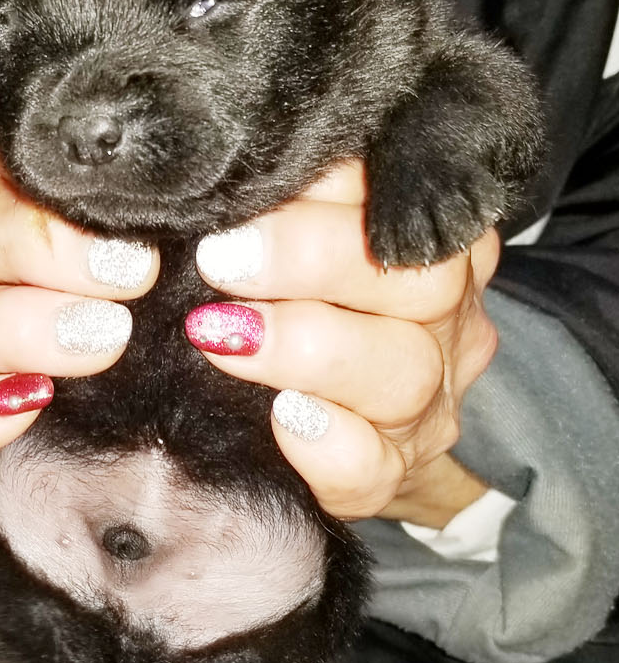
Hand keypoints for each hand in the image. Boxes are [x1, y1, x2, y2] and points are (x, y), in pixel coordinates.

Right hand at [0, 122, 158, 484]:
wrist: (126, 437)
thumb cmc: (149, 315)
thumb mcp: (162, 251)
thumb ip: (157, 214)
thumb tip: (212, 206)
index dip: (56, 180)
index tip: (132, 215)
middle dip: (43, 246)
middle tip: (129, 276)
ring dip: (22, 329)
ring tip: (102, 341)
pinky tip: (24, 407)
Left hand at [186, 161, 500, 524]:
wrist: (339, 442)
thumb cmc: (305, 313)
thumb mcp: (306, 245)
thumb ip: (289, 207)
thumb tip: (213, 184)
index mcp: (439, 245)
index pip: (405, 197)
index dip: (332, 189)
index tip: (251, 188)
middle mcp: (448, 321)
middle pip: (421, 280)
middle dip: (313, 261)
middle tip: (222, 260)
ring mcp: (428, 406)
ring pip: (403, 374)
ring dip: (307, 350)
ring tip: (223, 336)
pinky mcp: (390, 478)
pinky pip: (371, 467)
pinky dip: (326, 444)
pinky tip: (281, 418)